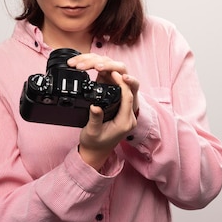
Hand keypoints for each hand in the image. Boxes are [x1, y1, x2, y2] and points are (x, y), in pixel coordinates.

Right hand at [67, 54, 139, 168]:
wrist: (95, 153)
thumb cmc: (94, 144)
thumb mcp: (92, 132)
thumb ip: (95, 119)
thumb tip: (95, 106)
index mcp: (125, 122)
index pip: (128, 98)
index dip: (122, 83)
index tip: (112, 73)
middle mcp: (128, 117)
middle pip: (129, 92)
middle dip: (119, 78)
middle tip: (108, 68)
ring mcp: (125, 114)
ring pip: (125, 91)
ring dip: (116, 80)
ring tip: (106, 69)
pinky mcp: (120, 111)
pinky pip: (121, 94)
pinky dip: (114, 85)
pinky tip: (105, 77)